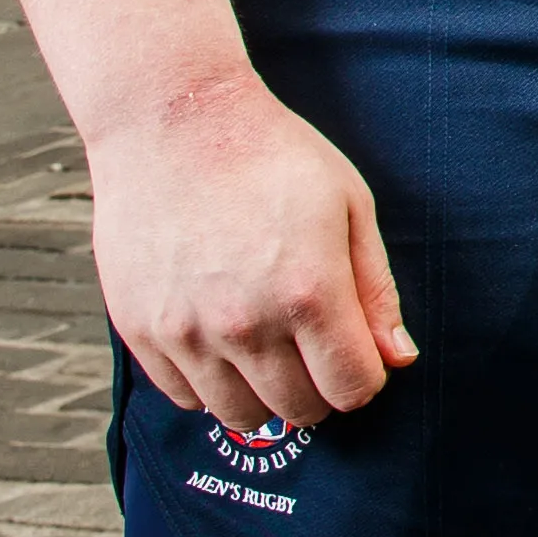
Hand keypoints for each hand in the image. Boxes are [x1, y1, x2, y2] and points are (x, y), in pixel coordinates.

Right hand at [87, 88, 413, 443]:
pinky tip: (221, 339)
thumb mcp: (349, 207)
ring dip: (264, 393)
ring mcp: (185, 332)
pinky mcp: (139, 330)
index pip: (353, 388)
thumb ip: (375, 290)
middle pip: (300, 410)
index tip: (357, 351)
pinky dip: (209, 384)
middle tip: (313, 345)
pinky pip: (184, 397)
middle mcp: (245, 324)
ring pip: (241, 416)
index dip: (365, 377)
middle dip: (320, 388)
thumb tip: (397, 357)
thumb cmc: (271, 154)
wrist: (174, 121)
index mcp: (309, 292)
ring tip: (267, 343)